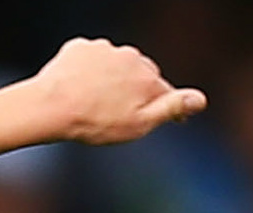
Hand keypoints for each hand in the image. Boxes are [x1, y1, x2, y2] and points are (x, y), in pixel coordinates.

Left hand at [32, 38, 205, 145]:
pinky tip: (76, 88)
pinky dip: (86, 71)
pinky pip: (89, 59)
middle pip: (139, 74)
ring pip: (114, 65)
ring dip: (109, 79)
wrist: (51, 106)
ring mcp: (105, 50)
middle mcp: (131, 58)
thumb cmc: (95, 122)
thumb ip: (170, 108)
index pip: (163, 91)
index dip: (161, 106)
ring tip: (93, 102)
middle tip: (117, 112)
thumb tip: (201, 99)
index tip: (155, 118)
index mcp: (148, 79)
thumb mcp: (138, 124)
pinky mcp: (81, 48)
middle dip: (133, 89)